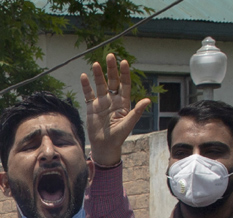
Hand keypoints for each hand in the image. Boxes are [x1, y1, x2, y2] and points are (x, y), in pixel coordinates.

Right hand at [79, 53, 149, 167]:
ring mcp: (102, 102)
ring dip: (98, 75)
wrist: (104, 146)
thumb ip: (136, 112)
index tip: (123, 63)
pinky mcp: (91, 108)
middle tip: (110, 56)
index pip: (124, 84)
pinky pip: (89, 94)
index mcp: (123, 102)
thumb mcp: (128, 124)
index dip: (124, 73)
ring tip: (95, 64)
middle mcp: (113, 99)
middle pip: (112, 80)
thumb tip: (147, 100)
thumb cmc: (118, 136)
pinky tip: (84, 76)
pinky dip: (86, 86)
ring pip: (100, 85)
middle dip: (111, 69)